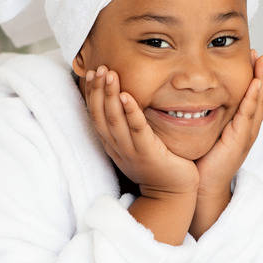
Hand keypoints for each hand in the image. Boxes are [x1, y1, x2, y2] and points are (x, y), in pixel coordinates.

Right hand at [83, 66, 198, 197]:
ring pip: (114, 120)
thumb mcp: (137, 143)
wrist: (171, 194)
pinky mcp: (148, 154)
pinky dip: (131, 112)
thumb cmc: (158, 165)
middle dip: (98, 90)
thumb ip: (130, 126)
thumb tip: (127, 100)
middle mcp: (118, 147)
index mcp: (113, 144)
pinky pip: (137, 130)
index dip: (92, 94)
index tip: (91, 73)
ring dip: (110, 96)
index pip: (96, 115)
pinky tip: (127, 96)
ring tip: (109, 74)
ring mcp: (131, 151)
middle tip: (98, 68)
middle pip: (101, 115)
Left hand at [189, 50, 262, 237]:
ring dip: (262, 80)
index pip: (250, 97)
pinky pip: (249, 115)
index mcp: (240, 126)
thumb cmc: (200, 161)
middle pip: (259, 96)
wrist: (201, 187)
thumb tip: (189, 94)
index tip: (251, 57)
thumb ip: (203, 115)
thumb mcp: (204, 132)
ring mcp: (246, 134)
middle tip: (260, 54)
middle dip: (261, 74)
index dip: (254, 77)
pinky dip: (253, 98)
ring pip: (258, 103)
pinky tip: (255, 84)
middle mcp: (247, 129)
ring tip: (262, 61)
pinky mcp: (240, 141)